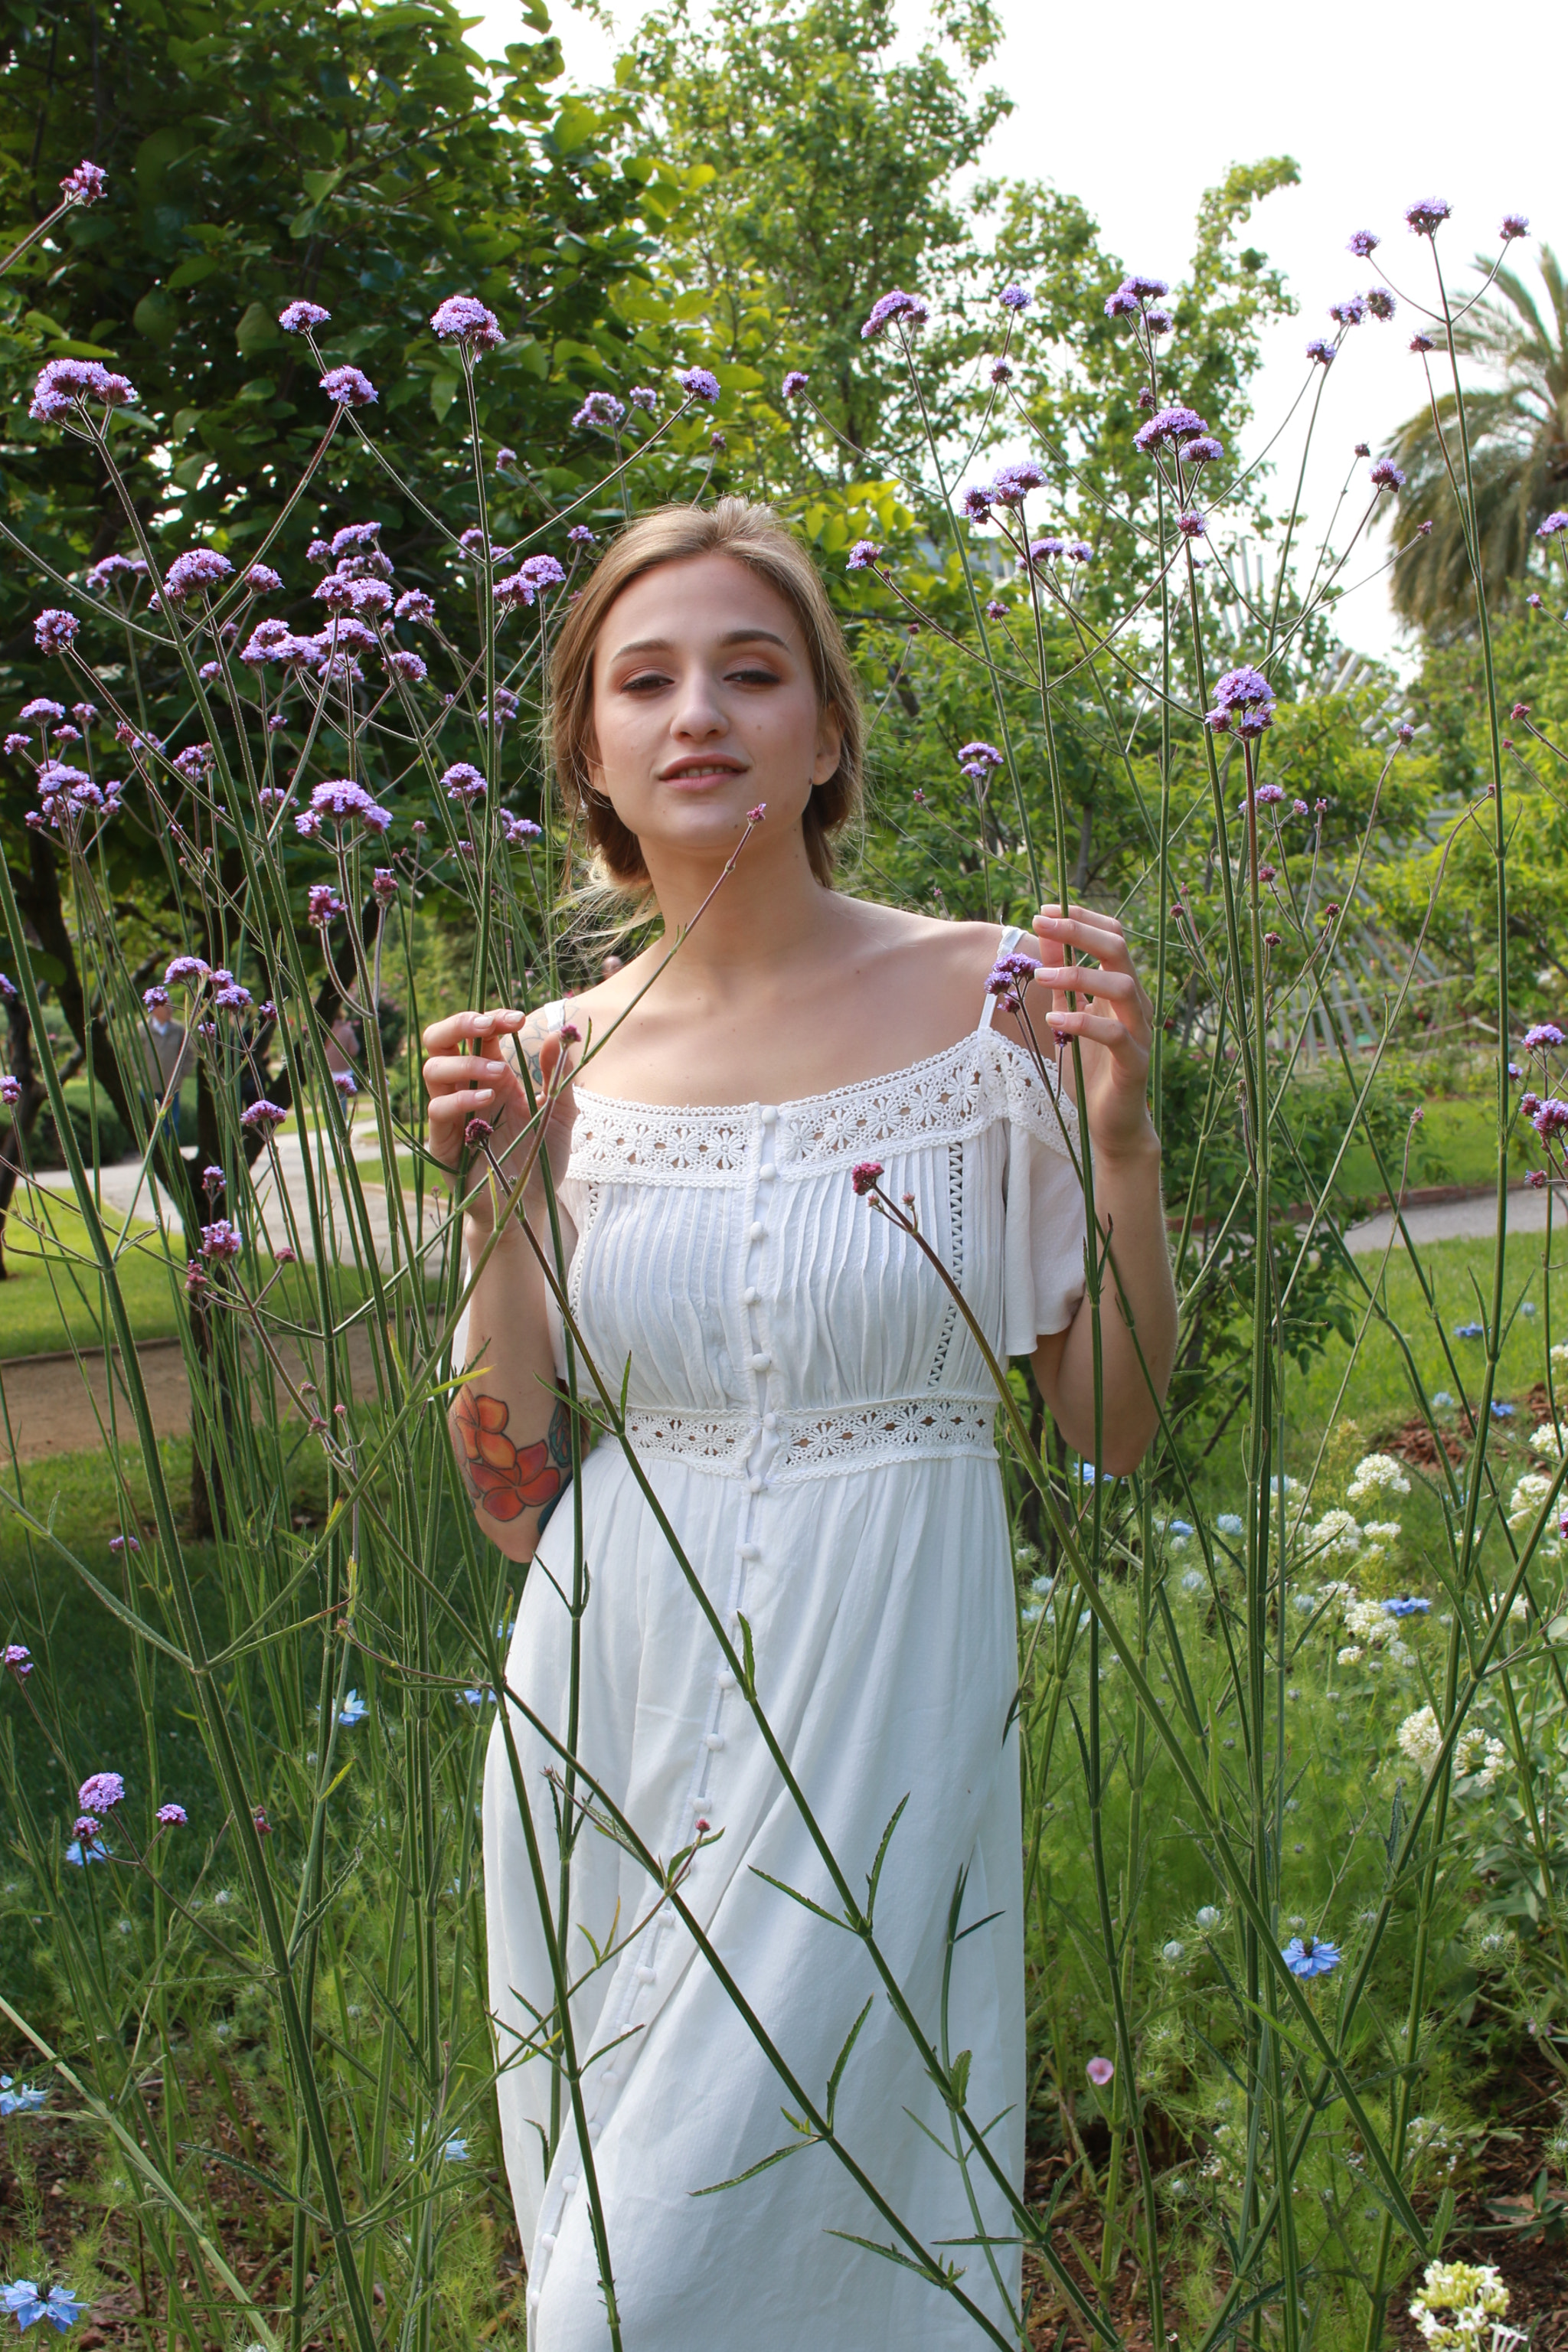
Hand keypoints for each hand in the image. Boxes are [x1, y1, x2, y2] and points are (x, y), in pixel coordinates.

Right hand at [421, 1006, 575, 1227]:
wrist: (528, 1207)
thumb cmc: (541, 1159)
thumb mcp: (560, 1115)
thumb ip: (559, 1077)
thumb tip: (562, 1034)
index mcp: (493, 1076)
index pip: (477, 1034)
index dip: (491, 1019)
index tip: (518, 1018)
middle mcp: (468, 1089)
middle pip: (440, 1040)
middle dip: (459, 1024)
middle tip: (486, 1026)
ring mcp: (452, 1114)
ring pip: (433, 1070)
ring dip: (465, 1063)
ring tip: (500, 1074)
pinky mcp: (444, 1142)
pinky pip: (437, 1110)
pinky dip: (459, 1099)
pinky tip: (486, 1100)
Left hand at [1029, 905, 1157, 1165]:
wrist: (1110, 1123)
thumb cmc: (1088, 1069)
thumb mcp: (1067, 1015)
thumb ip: (1061, 978)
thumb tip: (1045, 935)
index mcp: (1121, 987)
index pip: (1112, 937)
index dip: (1082, 918)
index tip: (1046, 910)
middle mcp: (1135, 1003)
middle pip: (1119, 950)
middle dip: (1079, 931)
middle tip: (1043, 922)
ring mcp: (1139, 1030)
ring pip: (1121, 986)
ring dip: (1079, 975)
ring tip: (1042, 977)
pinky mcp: (1135, 1061)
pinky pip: (1114, 1033)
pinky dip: (1083, 1022)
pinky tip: (1054, 1021)